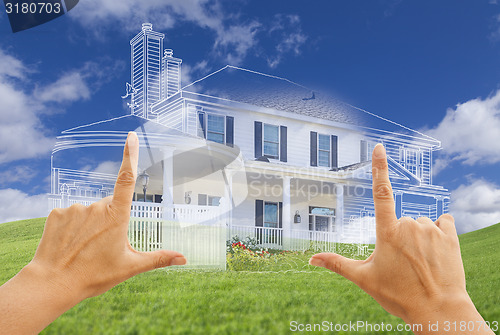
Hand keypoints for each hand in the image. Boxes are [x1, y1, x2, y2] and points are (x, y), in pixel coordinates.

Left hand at [0, 132, 185, 333]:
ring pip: (89, 211)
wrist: (52, 284)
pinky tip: (69, 243)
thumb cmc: (94, 275)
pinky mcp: (56, 213)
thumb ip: (158, 259)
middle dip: (109, 220)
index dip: (130, 155)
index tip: (131, 136)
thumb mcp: (130, 267)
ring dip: (90, 224)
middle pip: (109, 206)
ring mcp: (75, 208)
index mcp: (116, 216)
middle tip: (103, 246)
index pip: (126, 179)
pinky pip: (70, 215)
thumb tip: (184, 259)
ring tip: (84, 249)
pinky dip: (72, 226)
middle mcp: (96, 207)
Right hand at [309, 144, 492, 334]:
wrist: (439, 310)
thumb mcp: (364, 279)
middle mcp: (409, 226)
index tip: (380, 148)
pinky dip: (438, 232)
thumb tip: (311, 259)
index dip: (379, 168)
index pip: (381, 192)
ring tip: (420, 261)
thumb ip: (337, 264)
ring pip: (420, 223)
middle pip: (400, 220)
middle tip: (402, 262)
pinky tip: (436, 250)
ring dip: (418, 236)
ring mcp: (431, 229)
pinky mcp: (450, 235)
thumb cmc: (399, 295)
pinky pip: (443, 222)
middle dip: (399, 236)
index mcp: (387, 233)